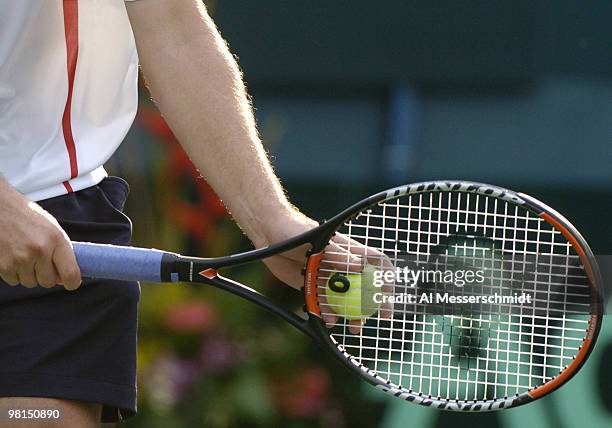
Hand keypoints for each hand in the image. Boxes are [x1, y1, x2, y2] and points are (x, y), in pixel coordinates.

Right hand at [0, 180, 80, 289]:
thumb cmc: (26, 216)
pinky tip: (13, 257)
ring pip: (31, 283)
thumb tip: (64, 276)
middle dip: (46, 274)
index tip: (71, 283)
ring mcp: (21, 259)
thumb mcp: (52, 228)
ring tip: (25, 255)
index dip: (72, 282)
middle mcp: (40, 250)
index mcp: (56, 240)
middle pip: (49, 282)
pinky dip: (15, 273)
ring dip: (29, 274)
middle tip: (40, 260)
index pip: (70, 273)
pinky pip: (14, 281)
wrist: (0, 208)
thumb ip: (61, 251)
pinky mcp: (4, 266)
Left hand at [253, 207, 392, 333]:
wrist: (269, 234)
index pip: (375, 263)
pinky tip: (329, 320)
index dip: (386, 276)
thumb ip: (339, 255)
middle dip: (374, 303)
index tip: (389, 293)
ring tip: (354, 326)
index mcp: (348, 252)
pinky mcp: (311, 287)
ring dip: (352, 313)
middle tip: (382, 317)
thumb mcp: (320, 241)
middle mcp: (341, 266)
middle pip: (364, 286)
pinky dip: (328, 314)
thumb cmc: (297, 230)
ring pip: (345, 300)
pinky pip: (323, 304)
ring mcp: (327, 278)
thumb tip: (361, 268)